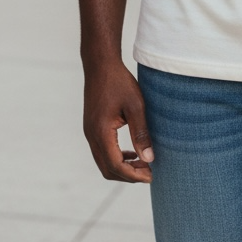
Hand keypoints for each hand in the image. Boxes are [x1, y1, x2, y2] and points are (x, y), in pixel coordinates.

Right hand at [83, 59, 153, 182]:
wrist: (100, 65)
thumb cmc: (119, 82)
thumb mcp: (136, 106)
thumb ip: (141, 133)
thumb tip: (150, 158)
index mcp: (101, 132)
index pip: (116, 165)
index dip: (134, 175)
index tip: (151, 175)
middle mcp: (91, 136)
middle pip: (107, 169)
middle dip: (129, 175)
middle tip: (149, 172)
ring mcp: (89, 133)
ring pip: (103, 163)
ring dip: (122, 168)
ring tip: (143, 163)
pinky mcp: (91, 128)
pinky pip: (102, 152)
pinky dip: (116, 158)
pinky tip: (132, 153)